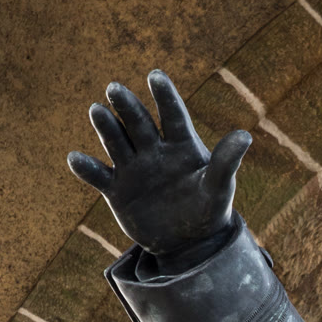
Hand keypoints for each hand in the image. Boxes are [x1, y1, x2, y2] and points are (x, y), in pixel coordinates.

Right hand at [67, 71, 251, 264]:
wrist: (189, 244)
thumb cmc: (208, 211)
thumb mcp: (219, 189)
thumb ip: (226, 162)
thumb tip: (245, 136)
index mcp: (180, 145)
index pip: (172, 115)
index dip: (164, 96)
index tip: (155, 77)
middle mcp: (153, 150)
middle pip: (138, 122)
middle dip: (127, 106)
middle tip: (114, 89)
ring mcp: (133, 168)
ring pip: (116, 140)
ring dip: (106, 126)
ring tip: (97, 111)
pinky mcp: (116, 189)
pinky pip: (98, 175)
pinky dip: (86, 168)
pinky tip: (75, 159)